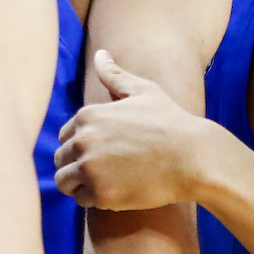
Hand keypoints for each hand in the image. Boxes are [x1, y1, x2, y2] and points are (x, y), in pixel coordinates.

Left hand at [53, 50, 213, 210]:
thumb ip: (115, 74)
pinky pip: (80, 200)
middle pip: (60, 158)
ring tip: (103, 182)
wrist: (193, 157)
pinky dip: (92, 199)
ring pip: (63, 181)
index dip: (81, 144)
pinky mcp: (101, 193)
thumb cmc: (170, 121)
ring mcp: (90, 168)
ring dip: (79, 183)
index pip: (64, 135)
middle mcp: (83, 140)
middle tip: (104, 169)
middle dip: (76, 164)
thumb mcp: (142, 91)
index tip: (103, 150)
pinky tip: (112, 191)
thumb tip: (100, 53)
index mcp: (87, 115)